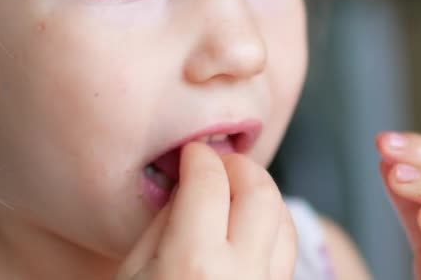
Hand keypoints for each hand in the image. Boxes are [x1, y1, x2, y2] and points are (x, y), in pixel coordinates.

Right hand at [115, 143, 296, 279]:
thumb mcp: (133, 274)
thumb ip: (164, 224)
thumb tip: (190, 186)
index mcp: (193, 265)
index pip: (209, 183)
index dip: (199, 157)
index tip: (191, 152)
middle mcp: (240, 274)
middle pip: (259, 193)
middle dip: (240, 165)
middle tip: (219, 162)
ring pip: (283, 217)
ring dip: (262, 191)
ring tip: (236, 186)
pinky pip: (287, 247)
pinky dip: (273, 221)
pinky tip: (251, 219)